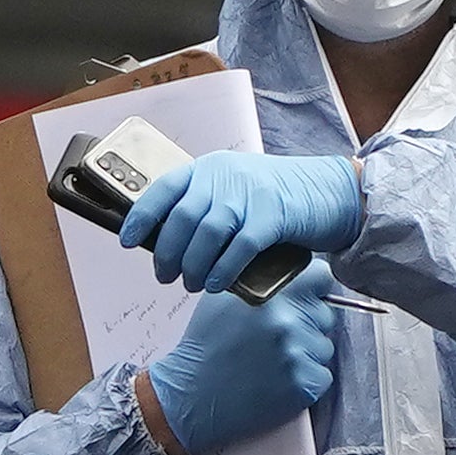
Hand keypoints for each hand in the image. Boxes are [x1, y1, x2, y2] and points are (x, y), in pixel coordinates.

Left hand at [120, 147, 362, 294]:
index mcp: (209, 169)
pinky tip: (217, 285)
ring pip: (206, 235)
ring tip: (192, 285)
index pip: (163, 189)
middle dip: (167, 254)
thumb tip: (169, 244)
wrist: (329, 192)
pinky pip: (239, 247)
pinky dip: (223, 270)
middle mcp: (224, 176)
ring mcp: (249, 193)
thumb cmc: (277, 199)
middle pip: (181, 219)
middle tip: (165, 276)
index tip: (127, 241)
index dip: (141, 217)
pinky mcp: (272, 214)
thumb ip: (205, 208)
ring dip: (193, 267)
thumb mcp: (234, 192)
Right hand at [139, 271, 340, 454]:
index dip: (313, 289)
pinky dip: (306, 381)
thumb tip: (292, 269)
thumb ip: (261, 278)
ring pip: (323, 347)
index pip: (321, 276)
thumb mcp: (224, 296)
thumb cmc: (207, 346)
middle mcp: (287, 320)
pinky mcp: (304, 385)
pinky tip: (278, 382)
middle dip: (308, 325)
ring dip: (306, 354)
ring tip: (272, 363)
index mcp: (271, 292)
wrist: (193, 397)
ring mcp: (298, 353)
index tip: (303, 300)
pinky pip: (321, 376)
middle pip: (325, 315)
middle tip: (276, 340)